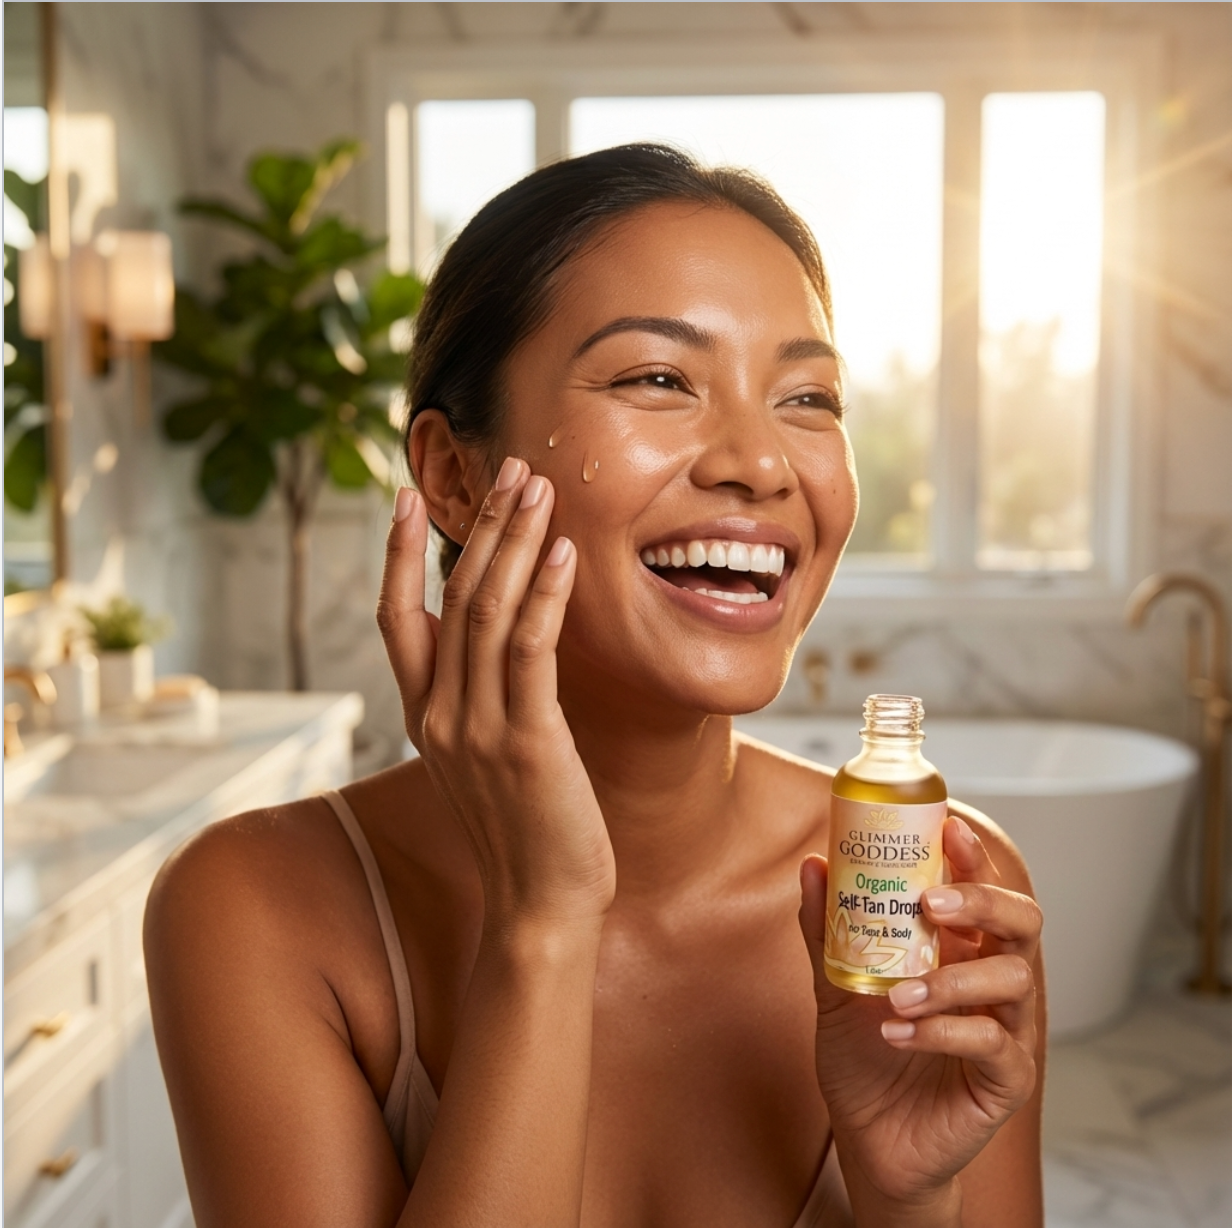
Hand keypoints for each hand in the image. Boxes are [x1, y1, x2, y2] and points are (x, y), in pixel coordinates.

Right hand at [377, 459, 615, 929]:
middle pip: (451, 598)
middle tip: (507, 467)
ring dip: (513, 542)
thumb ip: (479, 704)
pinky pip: (530, 650)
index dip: (399, 555)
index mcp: (426, 715)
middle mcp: (440, 714)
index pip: (397, 618)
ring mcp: (477, 728)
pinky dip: (544, 595)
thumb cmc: (525, 831)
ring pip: (487, 612)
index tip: (407, 498)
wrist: (539, 909)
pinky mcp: (526, 741)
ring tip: (536, 487)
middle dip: (480, 526)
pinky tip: (562, 553)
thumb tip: (500, 651)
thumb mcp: (486, 759)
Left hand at [799, 815, 1040, 1218]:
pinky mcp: (1006, 1079)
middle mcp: (991, 982)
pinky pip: (994, 1042)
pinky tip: (898, 1034)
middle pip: (1022, 923)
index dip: (973, 857)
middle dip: (984, 901)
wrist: (869, 1144)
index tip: (947, 827)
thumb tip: (814, 865)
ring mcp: (1007, 1030)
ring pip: (1014, 979)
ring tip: (898, 994)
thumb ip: (826, 930)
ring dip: (951, 979)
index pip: (983, 890)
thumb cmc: (863, 1061)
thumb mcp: (834, 988)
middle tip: (933, 902)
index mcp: (959, 950)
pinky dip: (944, 1031)